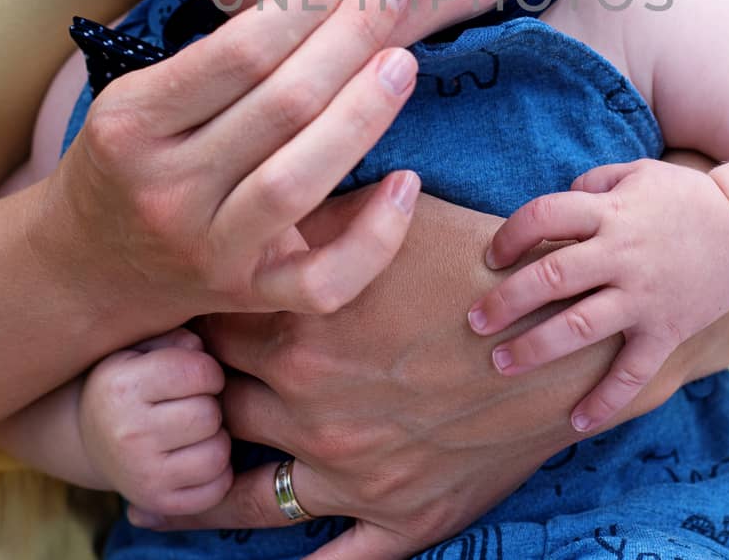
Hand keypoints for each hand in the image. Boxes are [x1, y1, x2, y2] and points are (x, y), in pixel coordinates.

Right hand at [34, 0, 421, 334]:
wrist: (83, 268)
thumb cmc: (130, 161)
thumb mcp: (139, 98)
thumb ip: (217, 62)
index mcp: (133, 123)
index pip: (237, 53)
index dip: (304, 2)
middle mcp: (168, 189)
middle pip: (281, 106)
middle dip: (349, 37)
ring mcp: (209, 250)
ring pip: (300, 182)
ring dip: (364, 114)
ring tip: (402, 60)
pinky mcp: (247, 298)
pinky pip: (323, 282)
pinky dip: (375, 237)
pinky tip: (407, 181)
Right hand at [78, 329, 231, 522]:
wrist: (91, 439)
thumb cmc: (128, 383)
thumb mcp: (139, 348)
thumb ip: (175, 337)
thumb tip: (202, 348)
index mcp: (121, 387)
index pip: (199, 371)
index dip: (208, 370)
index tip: (196, 375)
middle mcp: (128, 434)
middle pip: (209, 414)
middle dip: (209, 404)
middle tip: (191, 404)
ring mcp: (141, 475)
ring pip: (218, 453)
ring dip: (215, 439)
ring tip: (193, 431)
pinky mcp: (157, 503)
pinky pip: (217, 487)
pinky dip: (216, 472)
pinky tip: (194, 456)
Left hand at [145, 193, 627, 558]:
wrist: (567, 337)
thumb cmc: (482, 266)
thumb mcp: (395, 220)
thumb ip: (316, 219)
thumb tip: (261, 211)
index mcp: (300, 329)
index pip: (207, 327)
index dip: (191, 322)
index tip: (180, 322)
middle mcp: (309, 405)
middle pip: (214, 406)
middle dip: (191, 401)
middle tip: (173, 397)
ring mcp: (350, 471)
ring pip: (241, 495)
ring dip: (201, 489)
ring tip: (161, 496)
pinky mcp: (397, 517)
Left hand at [466, 158, 728, 432]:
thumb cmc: (685, 199)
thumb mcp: (637, 173)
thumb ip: (592, 184)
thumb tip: (555, 203)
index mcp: (611, 213)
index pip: (545, 216)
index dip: (510, 234)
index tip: (490, 257)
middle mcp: (623, 256)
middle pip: (552, 277)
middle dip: (506, 301)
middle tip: (474, 321)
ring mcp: (645, 297)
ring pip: (580, 328)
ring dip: (535, 348)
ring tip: (500, 363)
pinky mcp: (667, 331)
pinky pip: (632, 373)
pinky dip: (605, 401)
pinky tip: (576, 422)